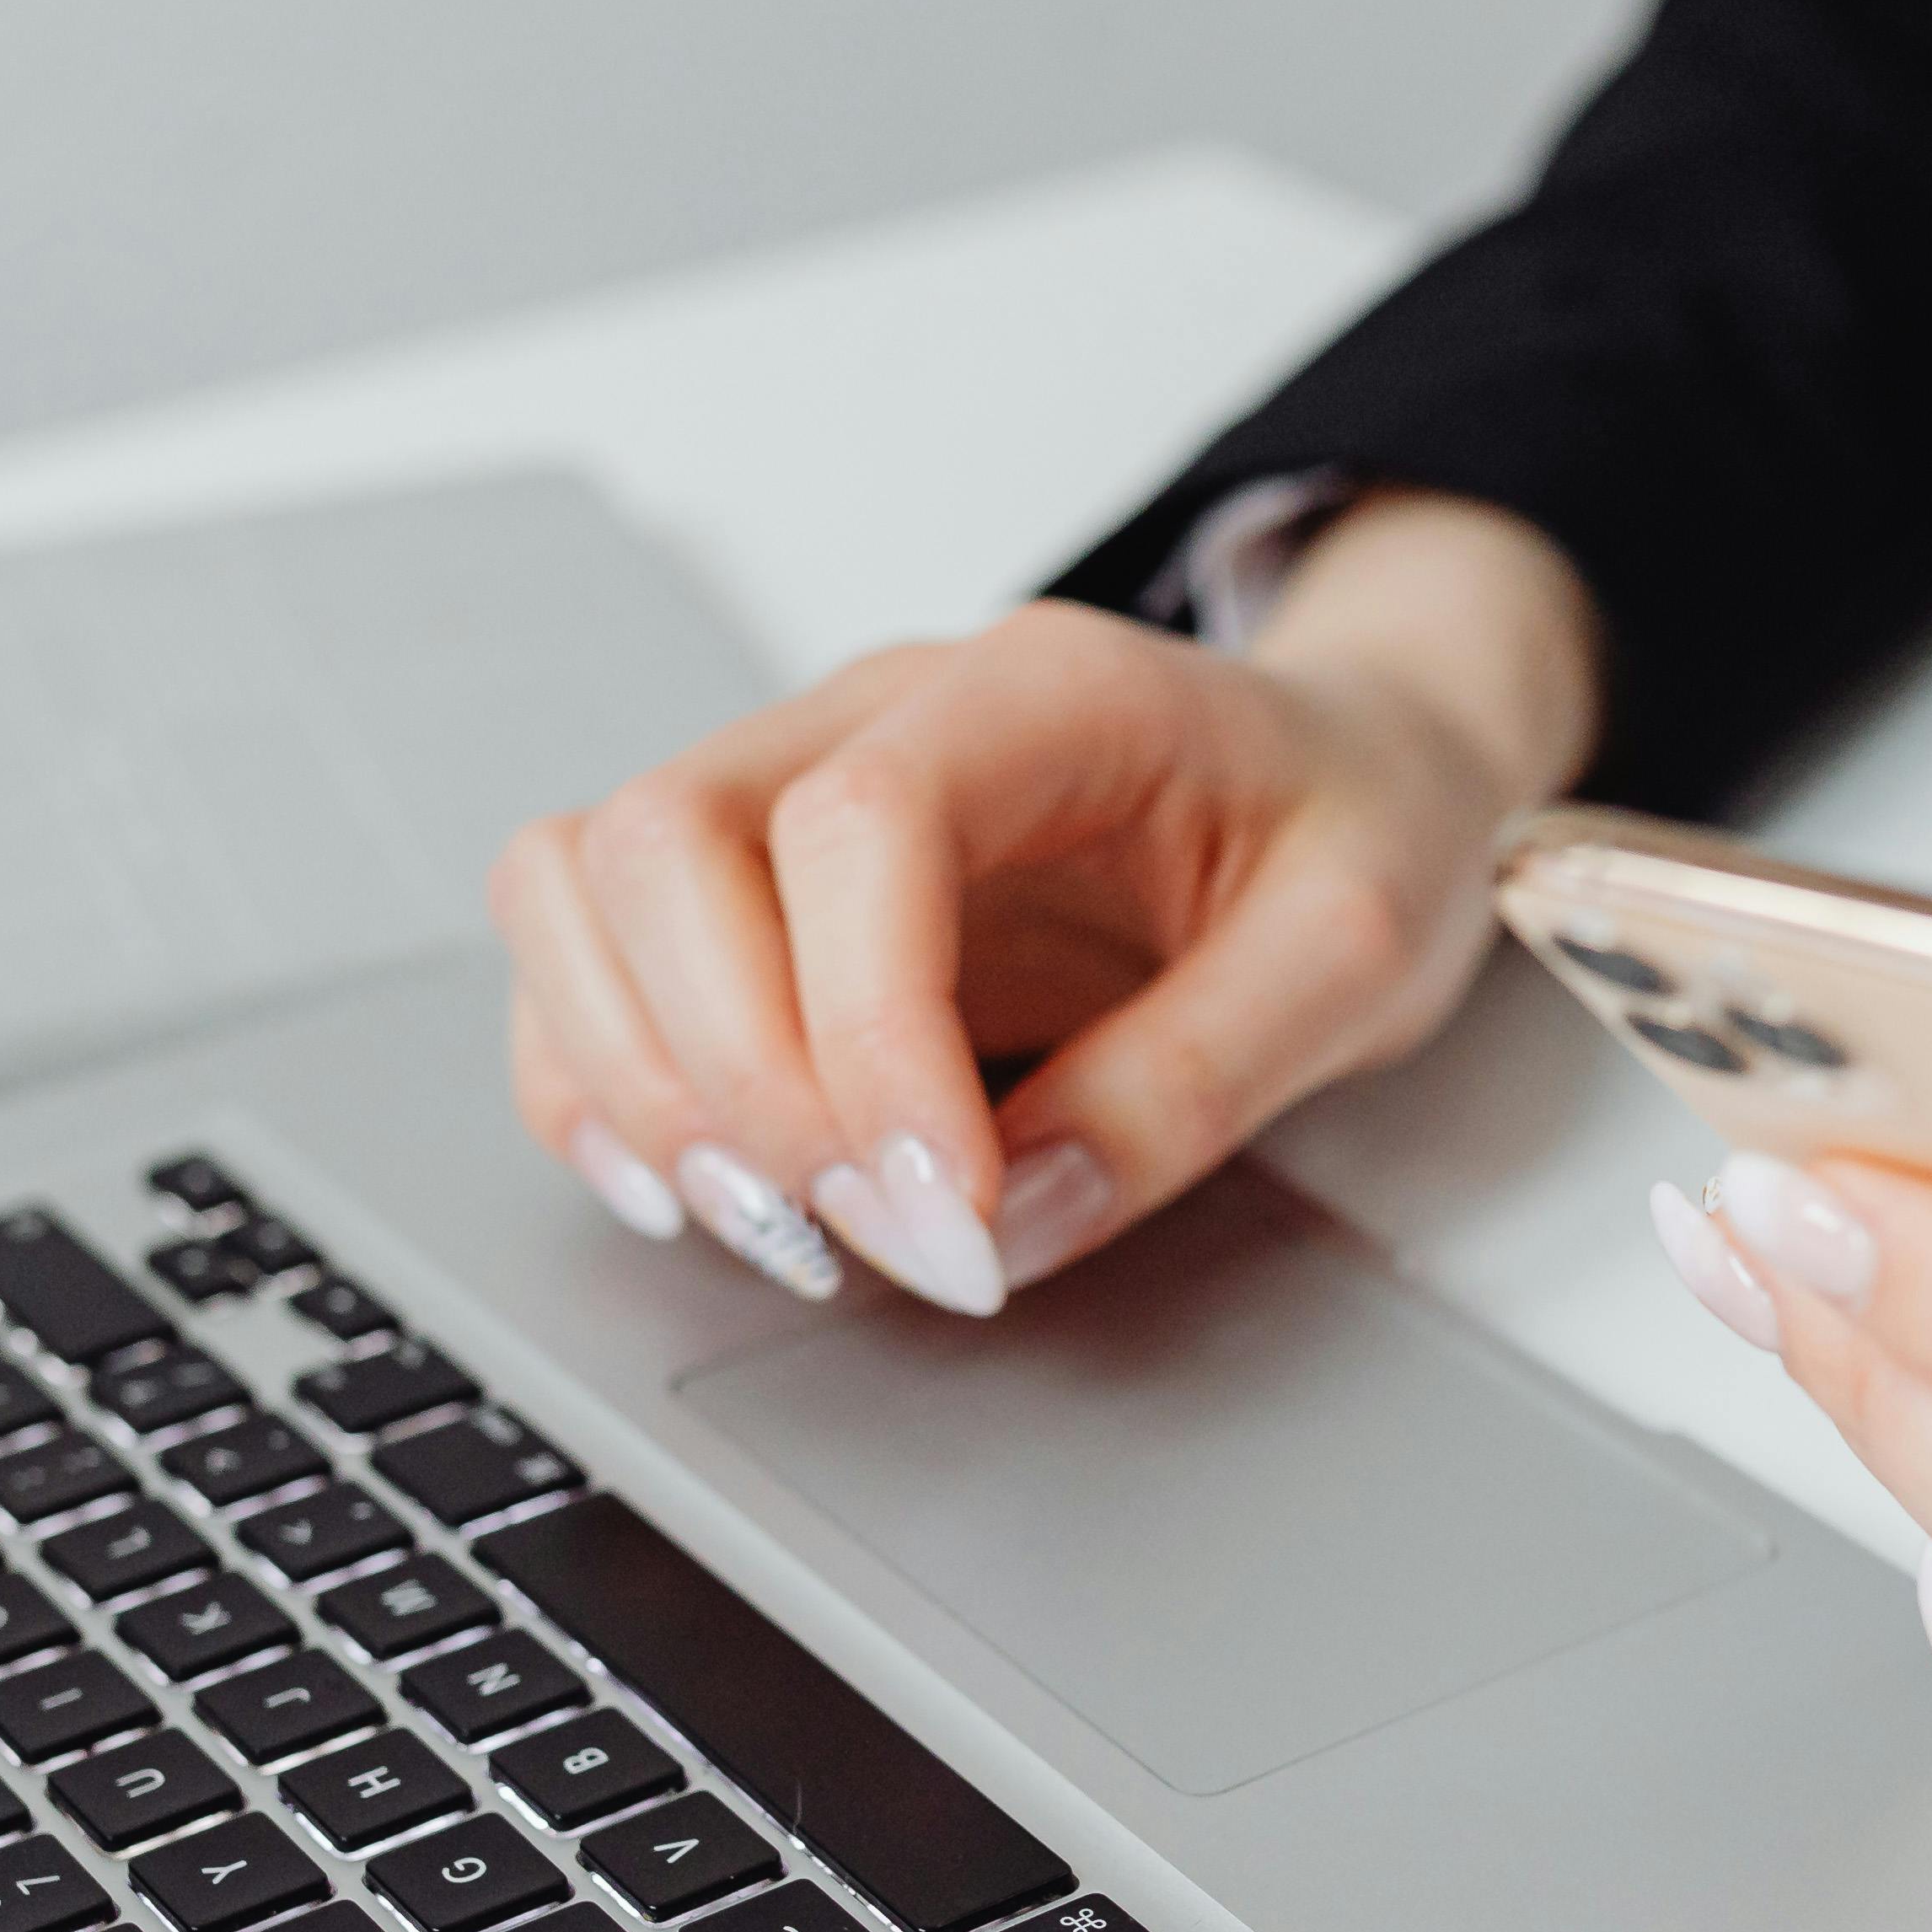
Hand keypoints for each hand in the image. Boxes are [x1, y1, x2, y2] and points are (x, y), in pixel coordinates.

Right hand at [487, 490, 1601, 1310]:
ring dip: (639, 1085)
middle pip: (662, 843)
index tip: (946, 1212)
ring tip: (789, 1230)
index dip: (866, 1039)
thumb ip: (1195, 1084)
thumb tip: (1012, 1218)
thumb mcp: (1354, 953)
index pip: (859, 821)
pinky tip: (709, 1193)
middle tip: (876, 1240)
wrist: (1350, 774)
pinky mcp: (746, 893)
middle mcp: (876, 713)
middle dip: (736, 1082)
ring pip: (577, 885)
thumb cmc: (1348, 830)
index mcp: (1046, 691)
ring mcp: (785, 789)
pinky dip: (598, 1090)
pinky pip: (583, 963)